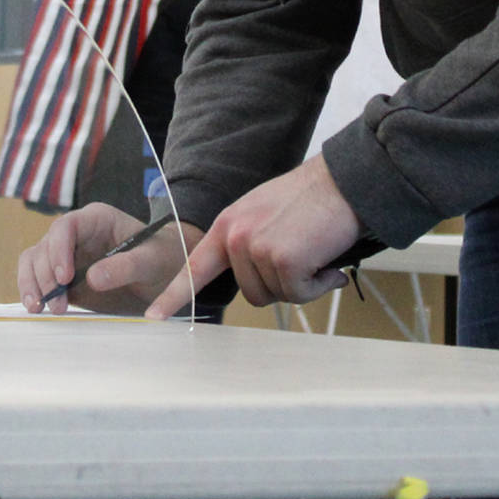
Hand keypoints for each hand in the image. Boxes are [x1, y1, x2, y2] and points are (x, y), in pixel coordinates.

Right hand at [16, 203, 201, 315]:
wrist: (165, 274)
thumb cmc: (161, 258)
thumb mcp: (150, 261)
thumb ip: (124, 266)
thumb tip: (92, 278)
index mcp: (95, 219)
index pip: (65, 227)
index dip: (59, 250)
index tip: (64, 277)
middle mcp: (75, 233)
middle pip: (45, 247)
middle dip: (45, 276)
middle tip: (58, 305)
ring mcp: (66, 254)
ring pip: (34, 261)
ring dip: (33, 284)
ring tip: (41, 309)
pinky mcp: (62, 276)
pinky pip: (36, 278)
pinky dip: (33, 291)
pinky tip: (38, 308)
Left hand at [146, 155, 361, 319]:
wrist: (343, 182)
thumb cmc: (310, 199)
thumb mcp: (262, 213)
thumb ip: (246, 241)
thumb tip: (251, 278)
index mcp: (227, 225)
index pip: (195, 266)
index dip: (175, 295)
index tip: (155, 316)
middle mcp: (235, 236)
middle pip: (252, 293)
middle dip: (281, 282)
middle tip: (302, 253)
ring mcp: (256, 247)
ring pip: (277, 295)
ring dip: (302, 282)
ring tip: (314, 250)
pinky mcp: (282, 259)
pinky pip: (299, 294)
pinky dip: (318, 284)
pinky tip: (326, 260)